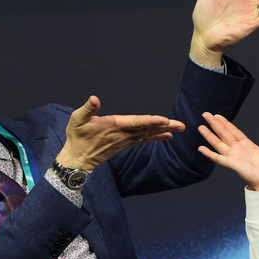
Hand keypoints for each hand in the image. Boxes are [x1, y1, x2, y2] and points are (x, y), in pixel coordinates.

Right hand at [55, 96, 183, 170]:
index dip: (151, 121)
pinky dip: (156, 136)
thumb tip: (94, 98)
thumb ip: (87, 109)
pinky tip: (167, 135)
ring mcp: (125, 140)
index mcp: (113, 125)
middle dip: (165, 126)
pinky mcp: (125, 144)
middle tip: (181, 125)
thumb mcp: (76, 120)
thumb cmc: (76, 137)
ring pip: (148, 134)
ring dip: (164, 130)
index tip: (165, 120)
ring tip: (179, 128)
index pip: (136, 122)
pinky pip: (144, 139)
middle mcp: (123, 134)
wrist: (77, 160)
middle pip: (147, 129)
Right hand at [198, 112, 258, 191]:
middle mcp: (239, 151)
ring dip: (210, 135)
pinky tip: (201, 148)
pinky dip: (210, 154)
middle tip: (205, 114)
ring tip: (201, 127)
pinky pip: (219, 158)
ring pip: (219, 143)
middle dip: (215, 124)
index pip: (234, 132)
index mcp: (249, 146)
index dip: (226, 123)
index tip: (217, 116)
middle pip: (224, 134)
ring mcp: (235, 157)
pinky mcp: (233, 165)